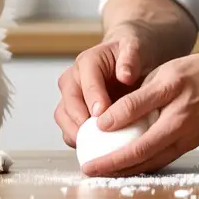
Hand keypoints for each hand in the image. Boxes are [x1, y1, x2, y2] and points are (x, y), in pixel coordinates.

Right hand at [54, 27, 166, 147]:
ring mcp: (70, 98)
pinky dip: (79, 141)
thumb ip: (130, 58)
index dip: (93, 99)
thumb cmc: (129, 55)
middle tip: (96, 136)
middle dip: (80, 121)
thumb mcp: (134, 48)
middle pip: (68, 103)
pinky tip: (94, 150)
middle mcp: (73, 79)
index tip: (101, 113)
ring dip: (75, 133)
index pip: (86, 82)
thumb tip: (125, 75)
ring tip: (93, 147)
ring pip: (63, 118)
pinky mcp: (72, 113)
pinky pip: (69, 129)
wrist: (126, 62)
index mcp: (87, 62)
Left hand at [79, 48, 198, 176]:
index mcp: (173, 113)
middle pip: (142, 158)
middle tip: (90, 170)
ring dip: (127, 169)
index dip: (111, 149)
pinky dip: (145, 163)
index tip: (91, 152)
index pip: (135, 139)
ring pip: (152, 162)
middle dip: (113, 168)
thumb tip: (108, 119)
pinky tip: (131, 161)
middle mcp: (180, 132)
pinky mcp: (191, 142)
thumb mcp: (167, 75)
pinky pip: (164, 157)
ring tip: (105, 170)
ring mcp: (187, 140)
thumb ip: (138, 99)